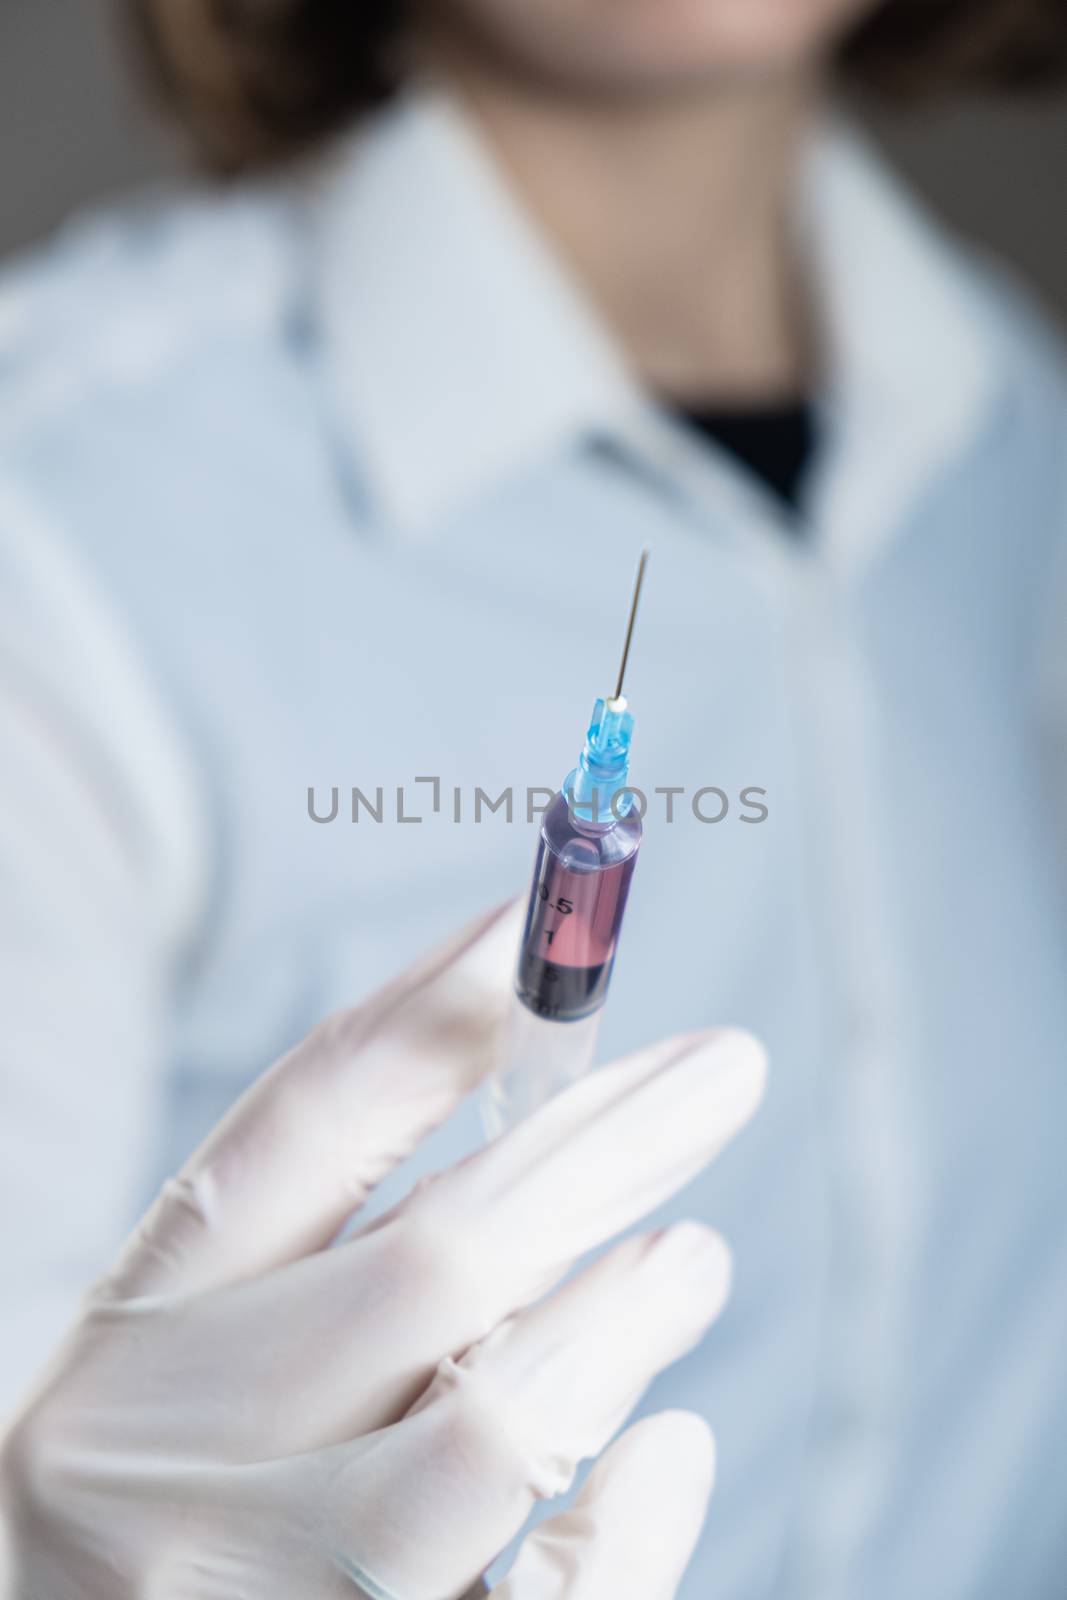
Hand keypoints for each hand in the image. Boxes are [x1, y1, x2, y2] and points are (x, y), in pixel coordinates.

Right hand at [0, 903, 764, 1598]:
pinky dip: (636, 1508)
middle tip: (724, 1072)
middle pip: (433, 1256)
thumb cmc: (185, 1521)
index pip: (300, 1132)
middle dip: (604, 1144)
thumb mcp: (202, 1374)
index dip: (435, 1013)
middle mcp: (171, 1467)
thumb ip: (342, 1251)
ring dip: (629, 1315)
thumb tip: (548, 1077)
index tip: (543, 932)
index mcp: (135, 1344)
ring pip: (499, 1427)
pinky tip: (667, 1450)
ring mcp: (263, 1598)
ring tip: (694, 1258)